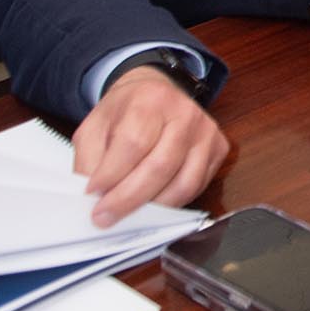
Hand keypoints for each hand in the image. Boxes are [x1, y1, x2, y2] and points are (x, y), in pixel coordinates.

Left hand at [72, 67, 229, 227]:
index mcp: (151, 100)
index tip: (91, 194)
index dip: (111, 174)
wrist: (155, 93)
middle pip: (160, 166)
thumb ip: (90, 160)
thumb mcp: (94, 127)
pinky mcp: (219, 149)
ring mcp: (207, 132)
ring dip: (152, 207)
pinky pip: (197, 187)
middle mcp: (186, 114)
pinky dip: (172, 203)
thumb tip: (93, 199)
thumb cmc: (124, 114)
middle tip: (104, 217)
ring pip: (184, 184)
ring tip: (128, 216)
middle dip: (128, 199)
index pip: (134, 143)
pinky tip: (152, 204)